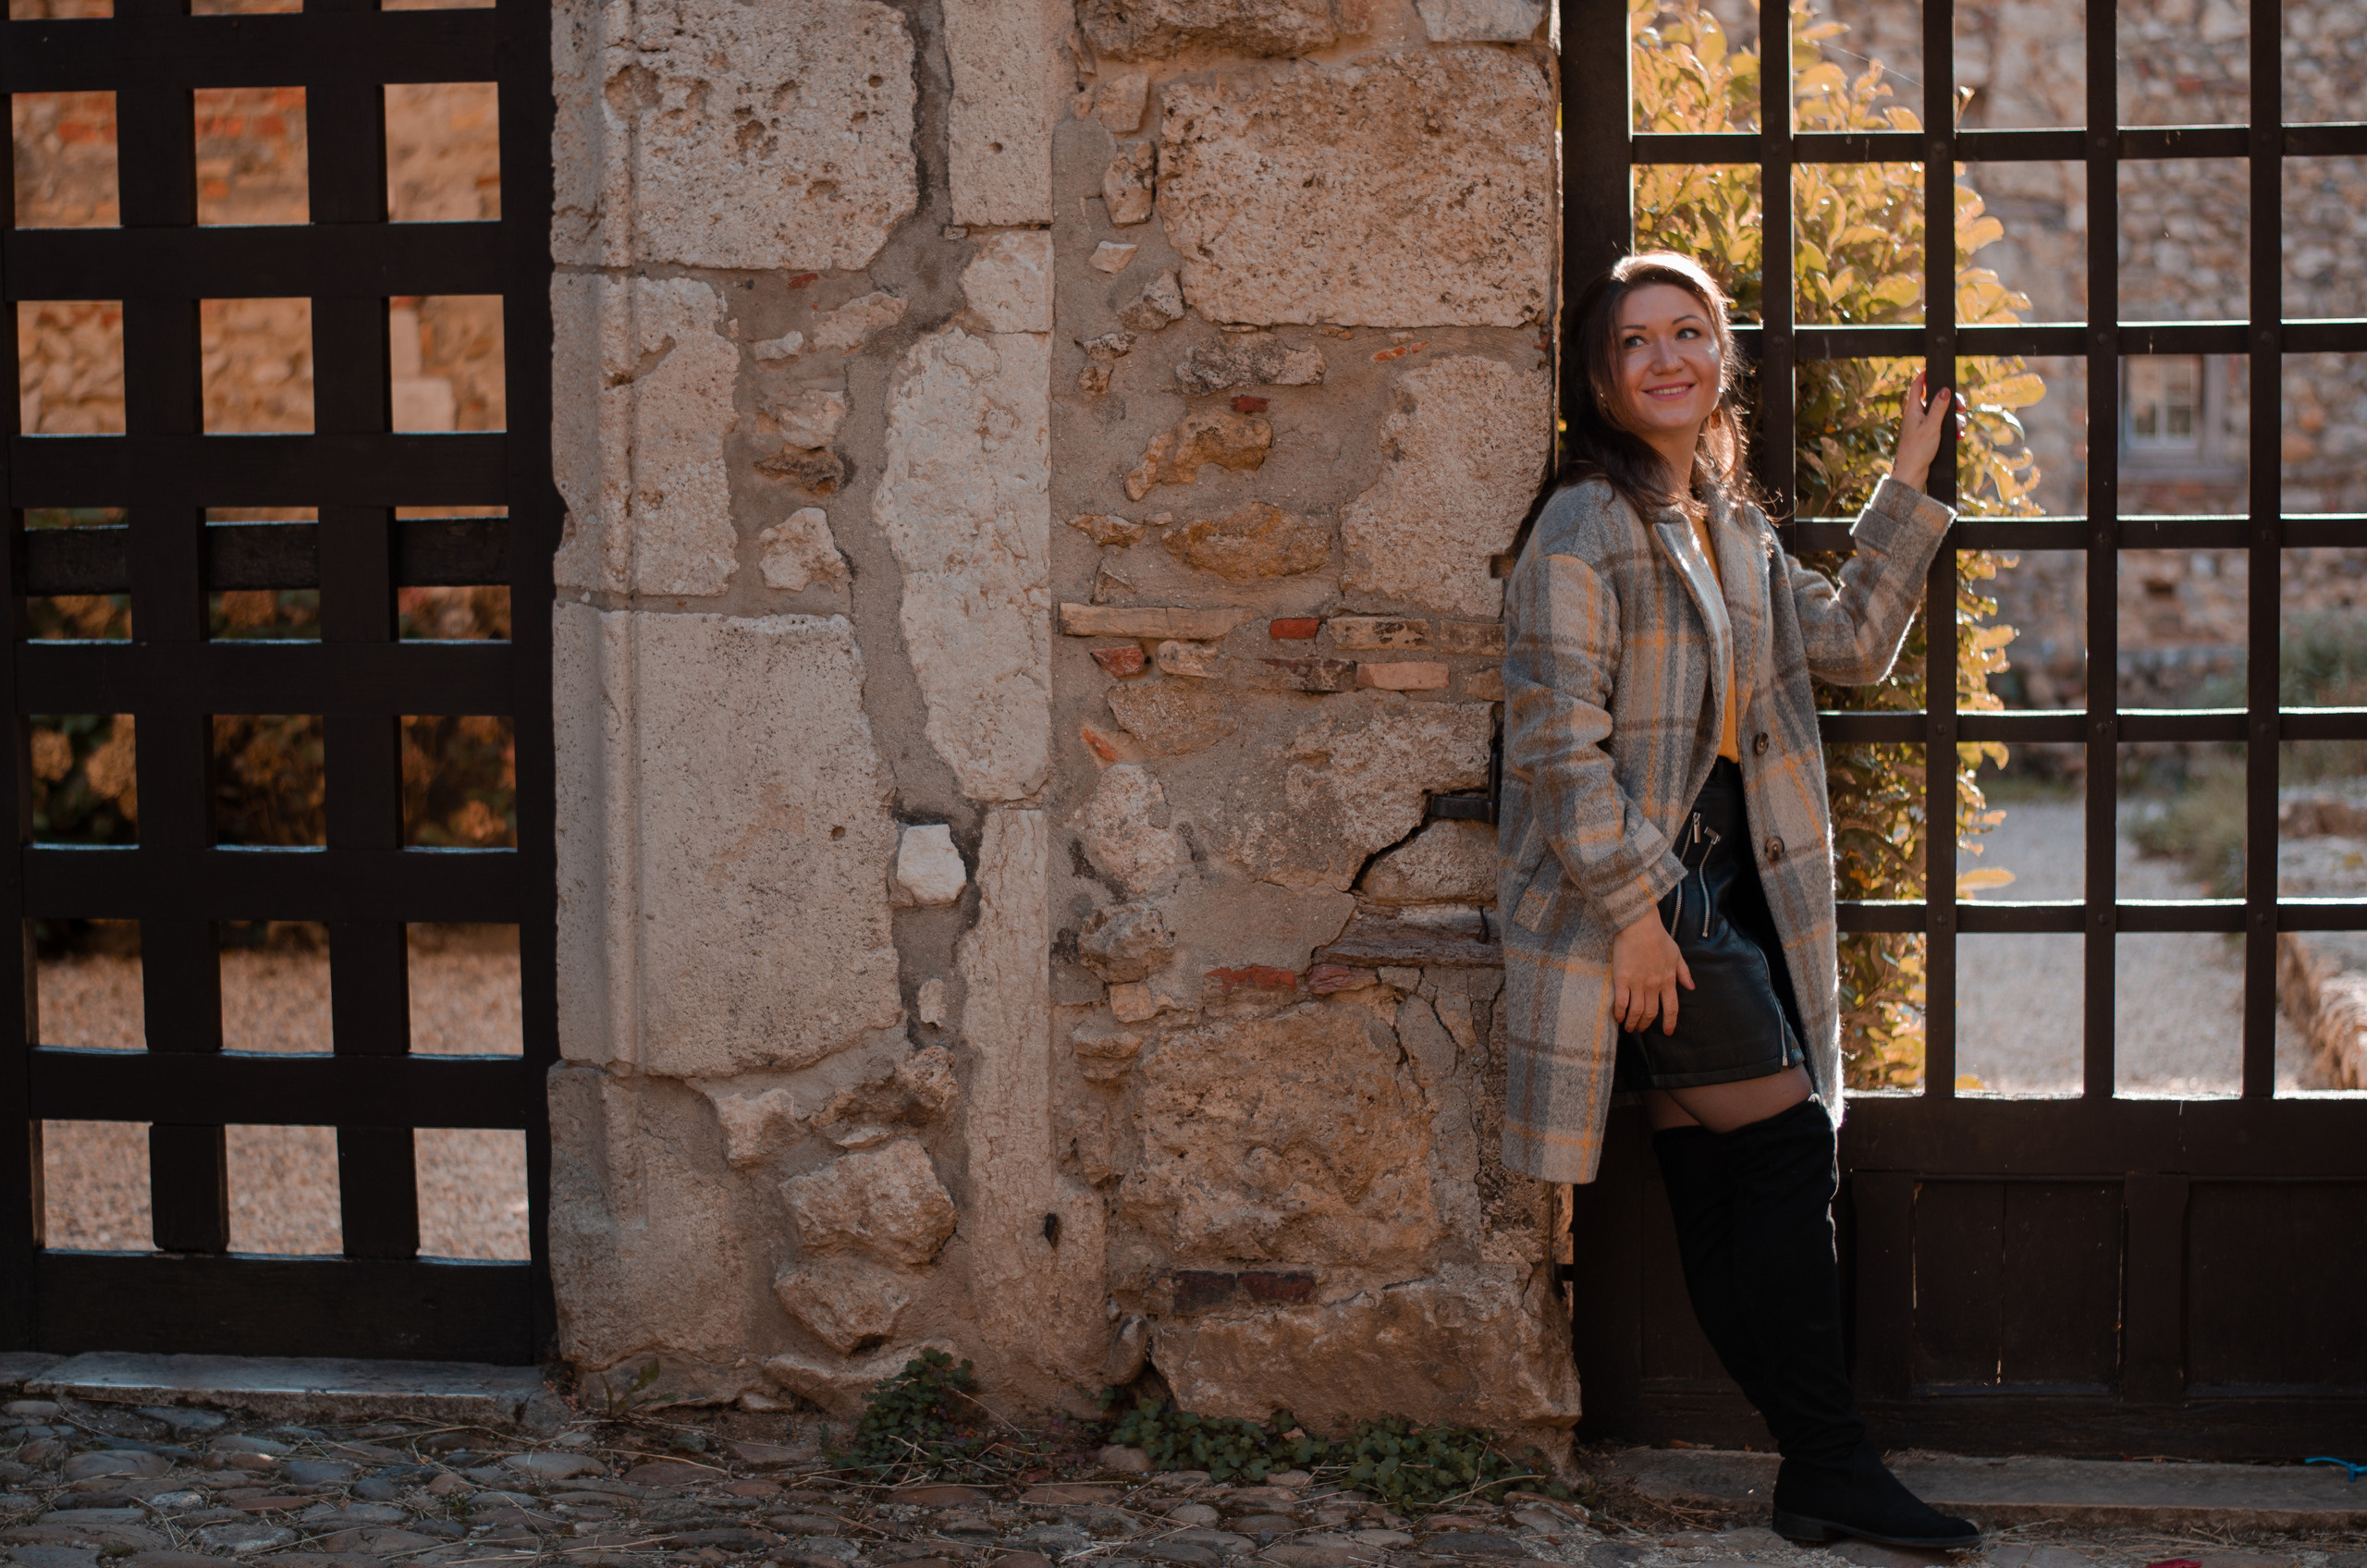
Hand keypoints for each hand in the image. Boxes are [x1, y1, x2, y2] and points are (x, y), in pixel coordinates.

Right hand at [1611, 908, 1693, 1034]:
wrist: (1639, 925)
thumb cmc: (1658, 937)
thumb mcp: (1676, 954)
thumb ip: (1684, 973)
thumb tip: (1691, 987)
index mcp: (1668, 980)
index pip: (1671, 1008)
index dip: (1670, 1022)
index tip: (1668, 1032)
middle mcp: (1654, 985)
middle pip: (1651, 1013)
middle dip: (1647, 1024)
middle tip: (1641, 1029)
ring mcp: (1637, 983)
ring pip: (1636, 1012)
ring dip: (1633, 1023)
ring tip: (1630, 1028)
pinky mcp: (1622, 979)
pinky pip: (1621, 1003)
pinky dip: (1620, 1013)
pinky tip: (1618, 1018)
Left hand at [1887, 367, 1967, 493]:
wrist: (1912, 474)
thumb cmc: (1917, 450)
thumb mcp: (1931, 426)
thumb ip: (1938, 407)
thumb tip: (1944, 389)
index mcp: (1913, 409)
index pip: (1917, 385)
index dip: (1926, 375)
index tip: (1936, 370)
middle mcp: (1916, 415)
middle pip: (1936, 398)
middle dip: (1951, 401)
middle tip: (1962, 407)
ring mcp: (1922, 425)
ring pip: (1942, 413)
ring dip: (1954, 420)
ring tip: (1959, 431)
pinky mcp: (1928, 435)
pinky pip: (1943, 426)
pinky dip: (1951, 430)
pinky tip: (1958, 437)